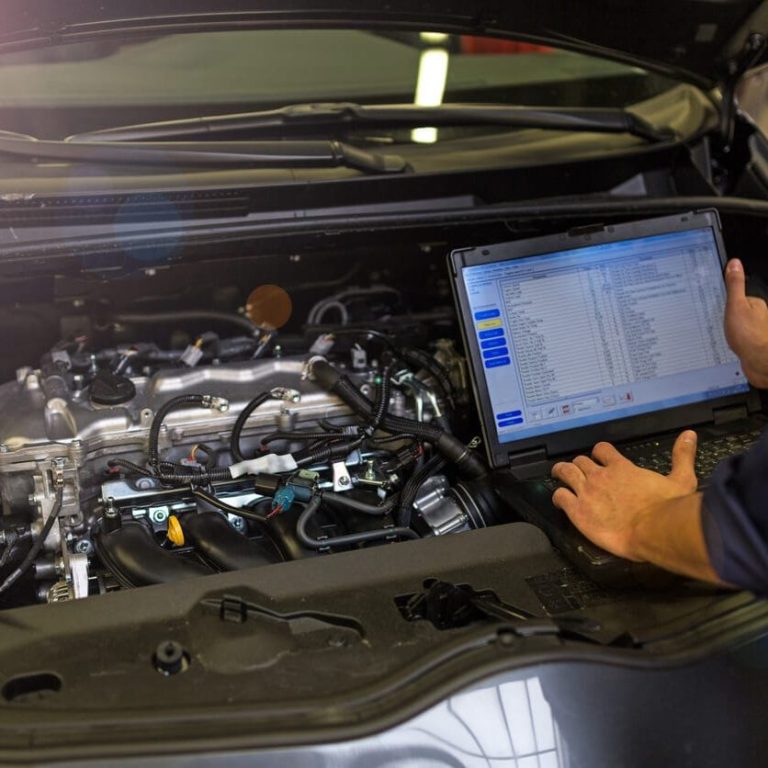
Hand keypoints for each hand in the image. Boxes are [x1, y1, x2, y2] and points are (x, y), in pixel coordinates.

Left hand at [551, 431, 698, 560]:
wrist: (655, 530)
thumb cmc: (668, 509)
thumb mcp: (681, 479)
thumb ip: (682, 456)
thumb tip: (689, 436)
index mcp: (622, 468)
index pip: (602, 450)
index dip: (599, 453)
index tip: (598, 457)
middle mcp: (600, 476)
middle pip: (580, 461)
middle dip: (578, 464)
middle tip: (577, 469)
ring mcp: (587, 492)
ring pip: (565, 473)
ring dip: (560, 472)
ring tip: (558, 474)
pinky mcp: (578, 511)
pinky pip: (560, 497)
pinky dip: (558, 497)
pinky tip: (559, 500)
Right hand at [724, 258, 767, 387]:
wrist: (759, 362)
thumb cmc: (749, 335)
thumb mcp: (736, 305)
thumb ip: (735, 285)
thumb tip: (735, 264)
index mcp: (755, 303)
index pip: (737, 297)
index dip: (726, 302)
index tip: (718, 308)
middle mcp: (758, 315)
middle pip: (737, 311)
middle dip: (727, 317)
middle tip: (719, 323)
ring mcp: (756, 330)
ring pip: (737, 325)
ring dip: (729, 329)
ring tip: (724, 335)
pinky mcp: (752, 343)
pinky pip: (739, 338)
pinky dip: (733, 340)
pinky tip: (729, 345)